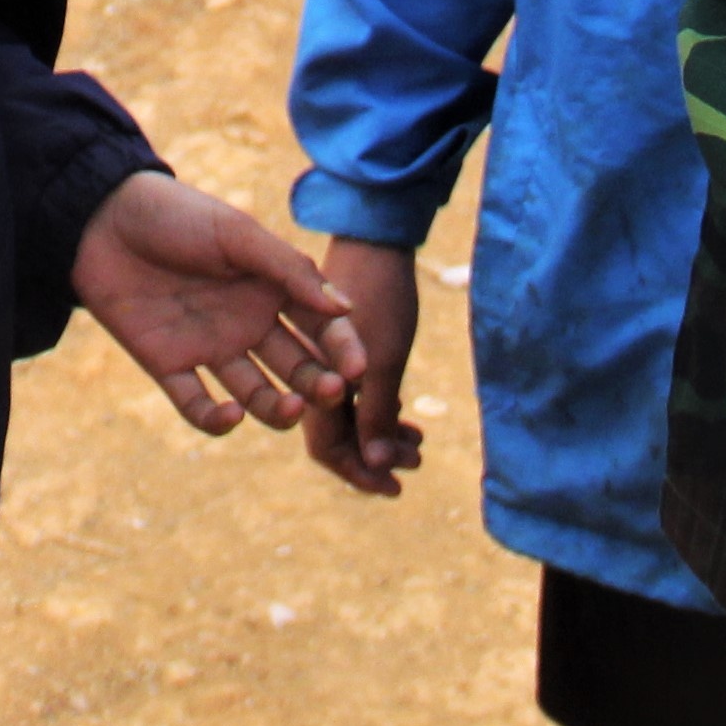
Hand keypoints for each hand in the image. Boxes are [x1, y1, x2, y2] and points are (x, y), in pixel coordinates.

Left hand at [68, 170, 366, 435]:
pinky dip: (216, 418)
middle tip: (334, 392)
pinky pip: (198, 405)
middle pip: (297, 367)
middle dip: (320, 384)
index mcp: (272, 289)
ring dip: (277, 408)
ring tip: (291, 408)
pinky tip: (230, 415)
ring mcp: (210, 348)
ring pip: (257, 394)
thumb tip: (346, 308)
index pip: (321, 327)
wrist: (101, 219)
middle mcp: (248, 324)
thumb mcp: (236, 236)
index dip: (343, 348)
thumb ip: (288, 270)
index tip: (360, 368)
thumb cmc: (175, 215)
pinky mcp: (170, 367)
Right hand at [298, 237, 425, 496]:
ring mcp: (323, 362)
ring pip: (348, 415)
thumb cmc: (381, 294)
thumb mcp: (384, 357)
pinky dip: (379, 409)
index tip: (393, 485)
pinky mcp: (341, 351)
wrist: (378, 240)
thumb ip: (374, 411)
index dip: (358, 471)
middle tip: (415, 462)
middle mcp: (309, 373)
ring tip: (416, 442)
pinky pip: (355, 393)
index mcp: (311, 378)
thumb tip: (374, 463)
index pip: (325, 445)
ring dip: (380, 434)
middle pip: (336, 435)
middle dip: (374, 456)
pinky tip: (402, 410)